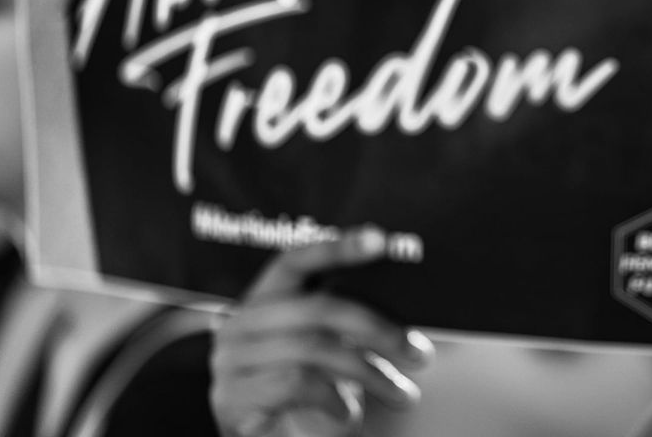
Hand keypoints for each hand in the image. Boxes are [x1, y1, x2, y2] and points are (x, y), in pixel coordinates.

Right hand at [210, 227, 432, 435]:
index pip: (295, 260)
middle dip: (378, 330)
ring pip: (315, 350)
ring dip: (370, 374)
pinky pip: (296, 383)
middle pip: (319, 308)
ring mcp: (232, 360)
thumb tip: (397, 308)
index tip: (379, 240)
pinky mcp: (233, 396)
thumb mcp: (324, 346)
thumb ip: (343, 320)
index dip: (336, 247)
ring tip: (401, 393)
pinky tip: (348, 412)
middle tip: (418, 354)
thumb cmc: (301, 388)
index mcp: (263, 299)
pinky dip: (333, 399)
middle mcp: (241, 322)